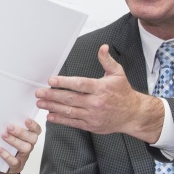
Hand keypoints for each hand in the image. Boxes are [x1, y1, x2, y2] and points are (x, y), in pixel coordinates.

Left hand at [0, 118, 41, 173]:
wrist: (0, 171)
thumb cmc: (5, 149)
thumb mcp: (8, 137)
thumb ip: (8, 129)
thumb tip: (0, 118)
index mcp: (28, 138)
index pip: (36, 130)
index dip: (33, 125)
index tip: (26, 119)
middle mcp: (28, 147)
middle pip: (32, 138)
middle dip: (21, 132)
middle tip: (10, 127)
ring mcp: (23, 157)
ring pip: (25, 148)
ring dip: (14, 141)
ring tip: (3, 135)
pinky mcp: (16, 167)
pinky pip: (14, 161)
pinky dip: (7, 155)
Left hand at [35, 44, 163, 142]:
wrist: (133, 115)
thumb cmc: (124, 94)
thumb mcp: (118, 74)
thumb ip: (107, 61)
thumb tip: (103, 48)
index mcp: (101, 88)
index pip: (80, 84)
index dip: (64, 82)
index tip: (51, 80)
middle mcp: (96, 102)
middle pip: (71, 99)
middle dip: (53, 96)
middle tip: (39, 93)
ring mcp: (93, 115)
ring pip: (69, 111)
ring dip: (53, 107)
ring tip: (40, 103)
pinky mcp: (91, 125)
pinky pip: (73, 122)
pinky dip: (61, 120)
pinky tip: (50, 116)